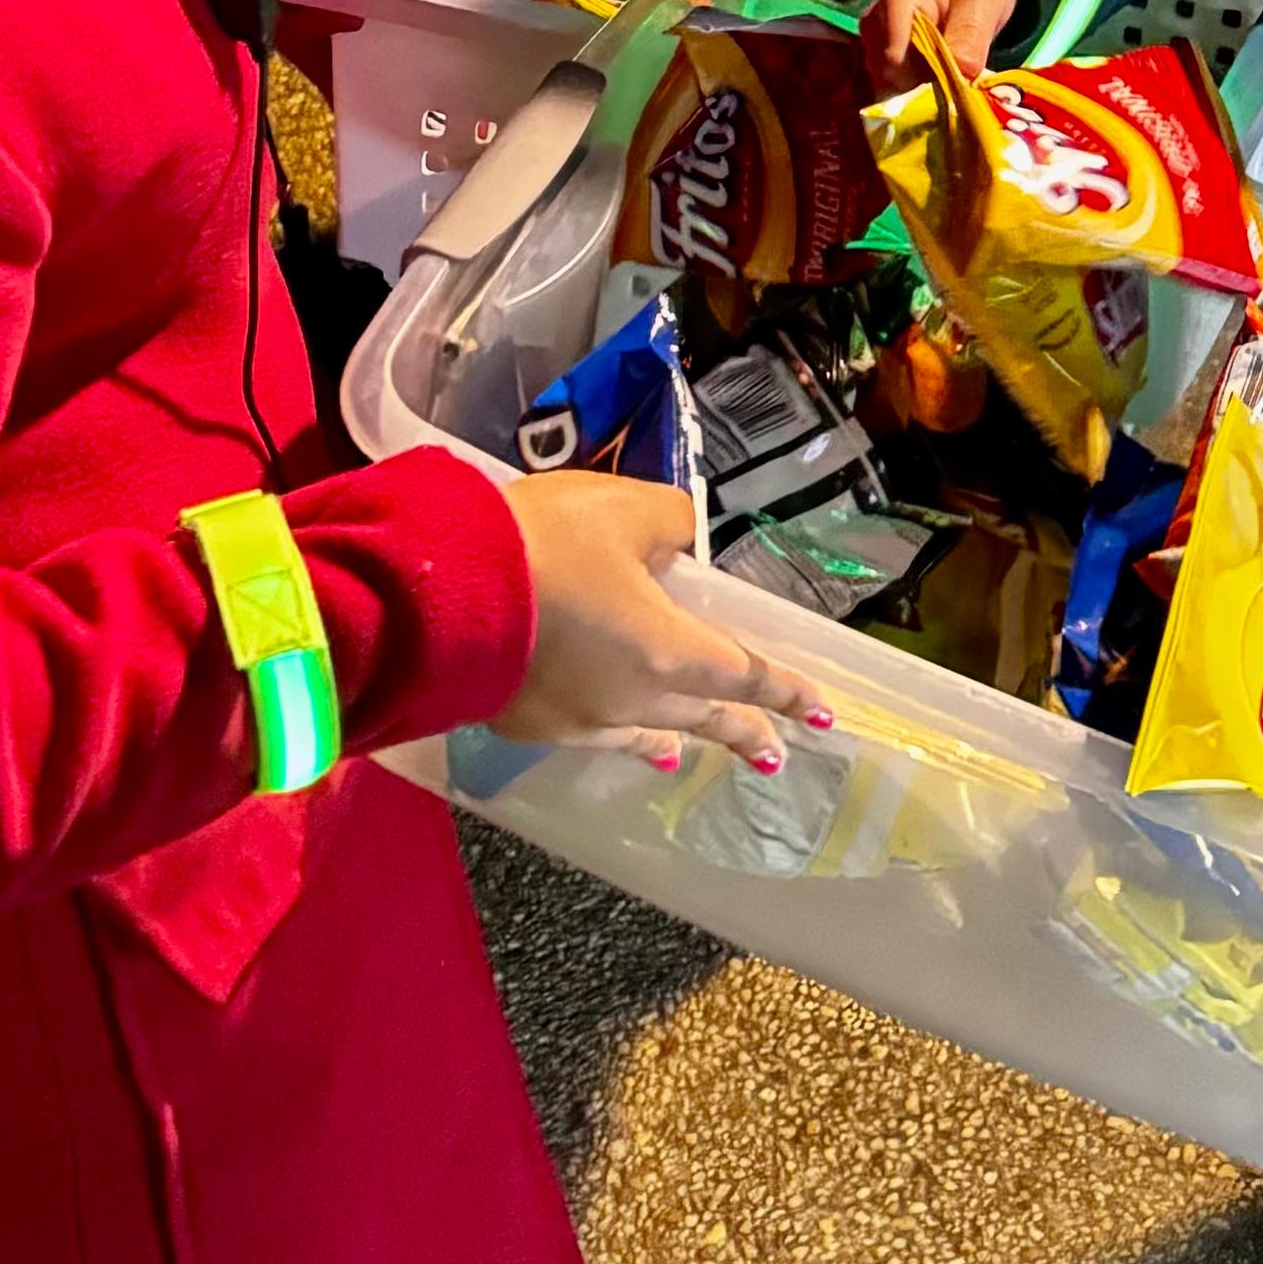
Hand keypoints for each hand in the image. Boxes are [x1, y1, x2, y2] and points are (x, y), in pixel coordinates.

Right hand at [485, 474, 824, 771]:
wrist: (441, 595)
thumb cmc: (546, 545)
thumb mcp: (624, 507)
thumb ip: (669, 524)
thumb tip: (680, 542)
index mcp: (670, 650)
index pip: (746, 674)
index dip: (786, 692)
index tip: (822, 718)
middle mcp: (634, 698)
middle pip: (703, 716)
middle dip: (741, 732)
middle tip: (772, 754)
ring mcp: (579, 719)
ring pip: (645, 732)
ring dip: (675, 741)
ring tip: (683, 756)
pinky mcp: (529, 723)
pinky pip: (591, 732)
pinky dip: (614, 734)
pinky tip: (607, 732)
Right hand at [861, 0, 1024, 103]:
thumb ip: (971, 34)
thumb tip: (962, 76)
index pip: (894, 55)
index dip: (922, 81)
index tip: (953, 92)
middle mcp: (879, 19)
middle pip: (887, 73)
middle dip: (921, 89)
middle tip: (957, 87)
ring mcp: (880, 37)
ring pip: (889, 82)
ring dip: (920, 91)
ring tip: (952, 82)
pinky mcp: (888, 52)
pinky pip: (895, 82)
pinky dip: (918, 89)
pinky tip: (942, 83)